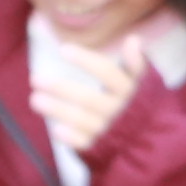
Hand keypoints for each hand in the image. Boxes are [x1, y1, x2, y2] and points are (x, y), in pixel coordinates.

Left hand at [32, 34, 141, 163]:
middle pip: (89, 98)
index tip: (63, 50)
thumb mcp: (141, 82)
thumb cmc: (138, 103)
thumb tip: (134, 39)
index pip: (108, 73)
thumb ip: (134, 63)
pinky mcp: (102, 146)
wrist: (151, 142)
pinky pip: (85, 143)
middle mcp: (121, 111)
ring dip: (58, 110)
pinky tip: (56, 130)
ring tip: (35, 100)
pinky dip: (71, 138)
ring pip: (82, 120)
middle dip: (61, 88)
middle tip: (34, 79)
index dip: (86, 61)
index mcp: (130, 91)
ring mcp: (111, 130)